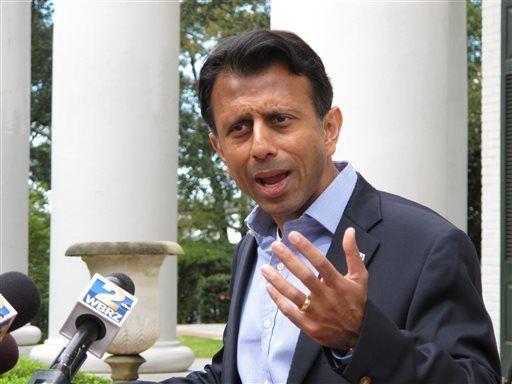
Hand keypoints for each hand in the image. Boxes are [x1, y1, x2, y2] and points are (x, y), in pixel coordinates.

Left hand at [261, 227, 367, 350]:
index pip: (321, 262)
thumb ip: (353, 254)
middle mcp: (327, 298)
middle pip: (305, 276)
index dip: (306, 248)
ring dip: (277, 281)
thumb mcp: (360, 277)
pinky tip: (269, 288)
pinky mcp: (309, 326)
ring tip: (265, 268)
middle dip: (289, 259)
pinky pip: (289, 312)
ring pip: (293, 295)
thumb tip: (349, 231)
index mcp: (339, 284)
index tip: (293, 235)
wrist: (358, 335)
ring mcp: (317, 313)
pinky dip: (278, 300)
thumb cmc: (356, 301)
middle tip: (275, 246)